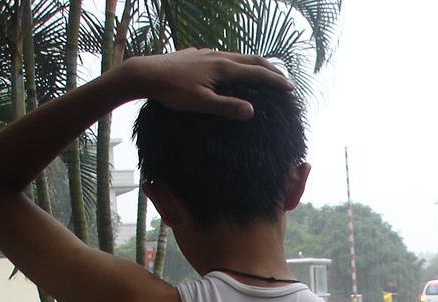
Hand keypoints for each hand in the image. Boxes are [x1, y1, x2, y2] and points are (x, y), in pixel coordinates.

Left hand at [133, 47, 292, 117]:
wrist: (146, 73)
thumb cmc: (173, 91)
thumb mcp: (201, 104)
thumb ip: (227, 108)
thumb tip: (252, 111)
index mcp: (223, 68)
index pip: (256, 73)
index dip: (275, 81)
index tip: (291, 88)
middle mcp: (218, 56)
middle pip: (251, 60)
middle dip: (270, 70)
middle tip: (284, 80)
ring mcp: (207, 54)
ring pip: (238, 56)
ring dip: (254, 65)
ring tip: (263, 74)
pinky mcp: (197, 56)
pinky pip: (224, 57)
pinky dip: (236, 63)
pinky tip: (231, 69)